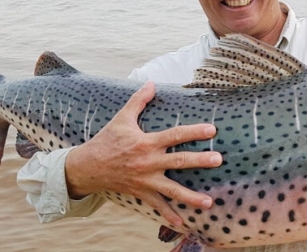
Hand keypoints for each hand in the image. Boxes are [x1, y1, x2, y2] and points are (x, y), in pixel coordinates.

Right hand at [64, 81, 221, 225]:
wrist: (87, 166)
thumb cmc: (107, 140)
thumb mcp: (121, 118)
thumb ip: (139, 101)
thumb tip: (151, 82)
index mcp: (146, 142)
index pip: (174, 135)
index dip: (193, 132)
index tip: (212, 130)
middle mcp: (148, 162)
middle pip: (178, 161)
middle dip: (200, 161)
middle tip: (218, 160)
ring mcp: (145, 180)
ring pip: (171, 190)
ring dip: (191, 197)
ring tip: (209, 202)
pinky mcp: (141, 192)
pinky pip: (157, 205)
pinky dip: (169, 215)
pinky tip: (183, 223)